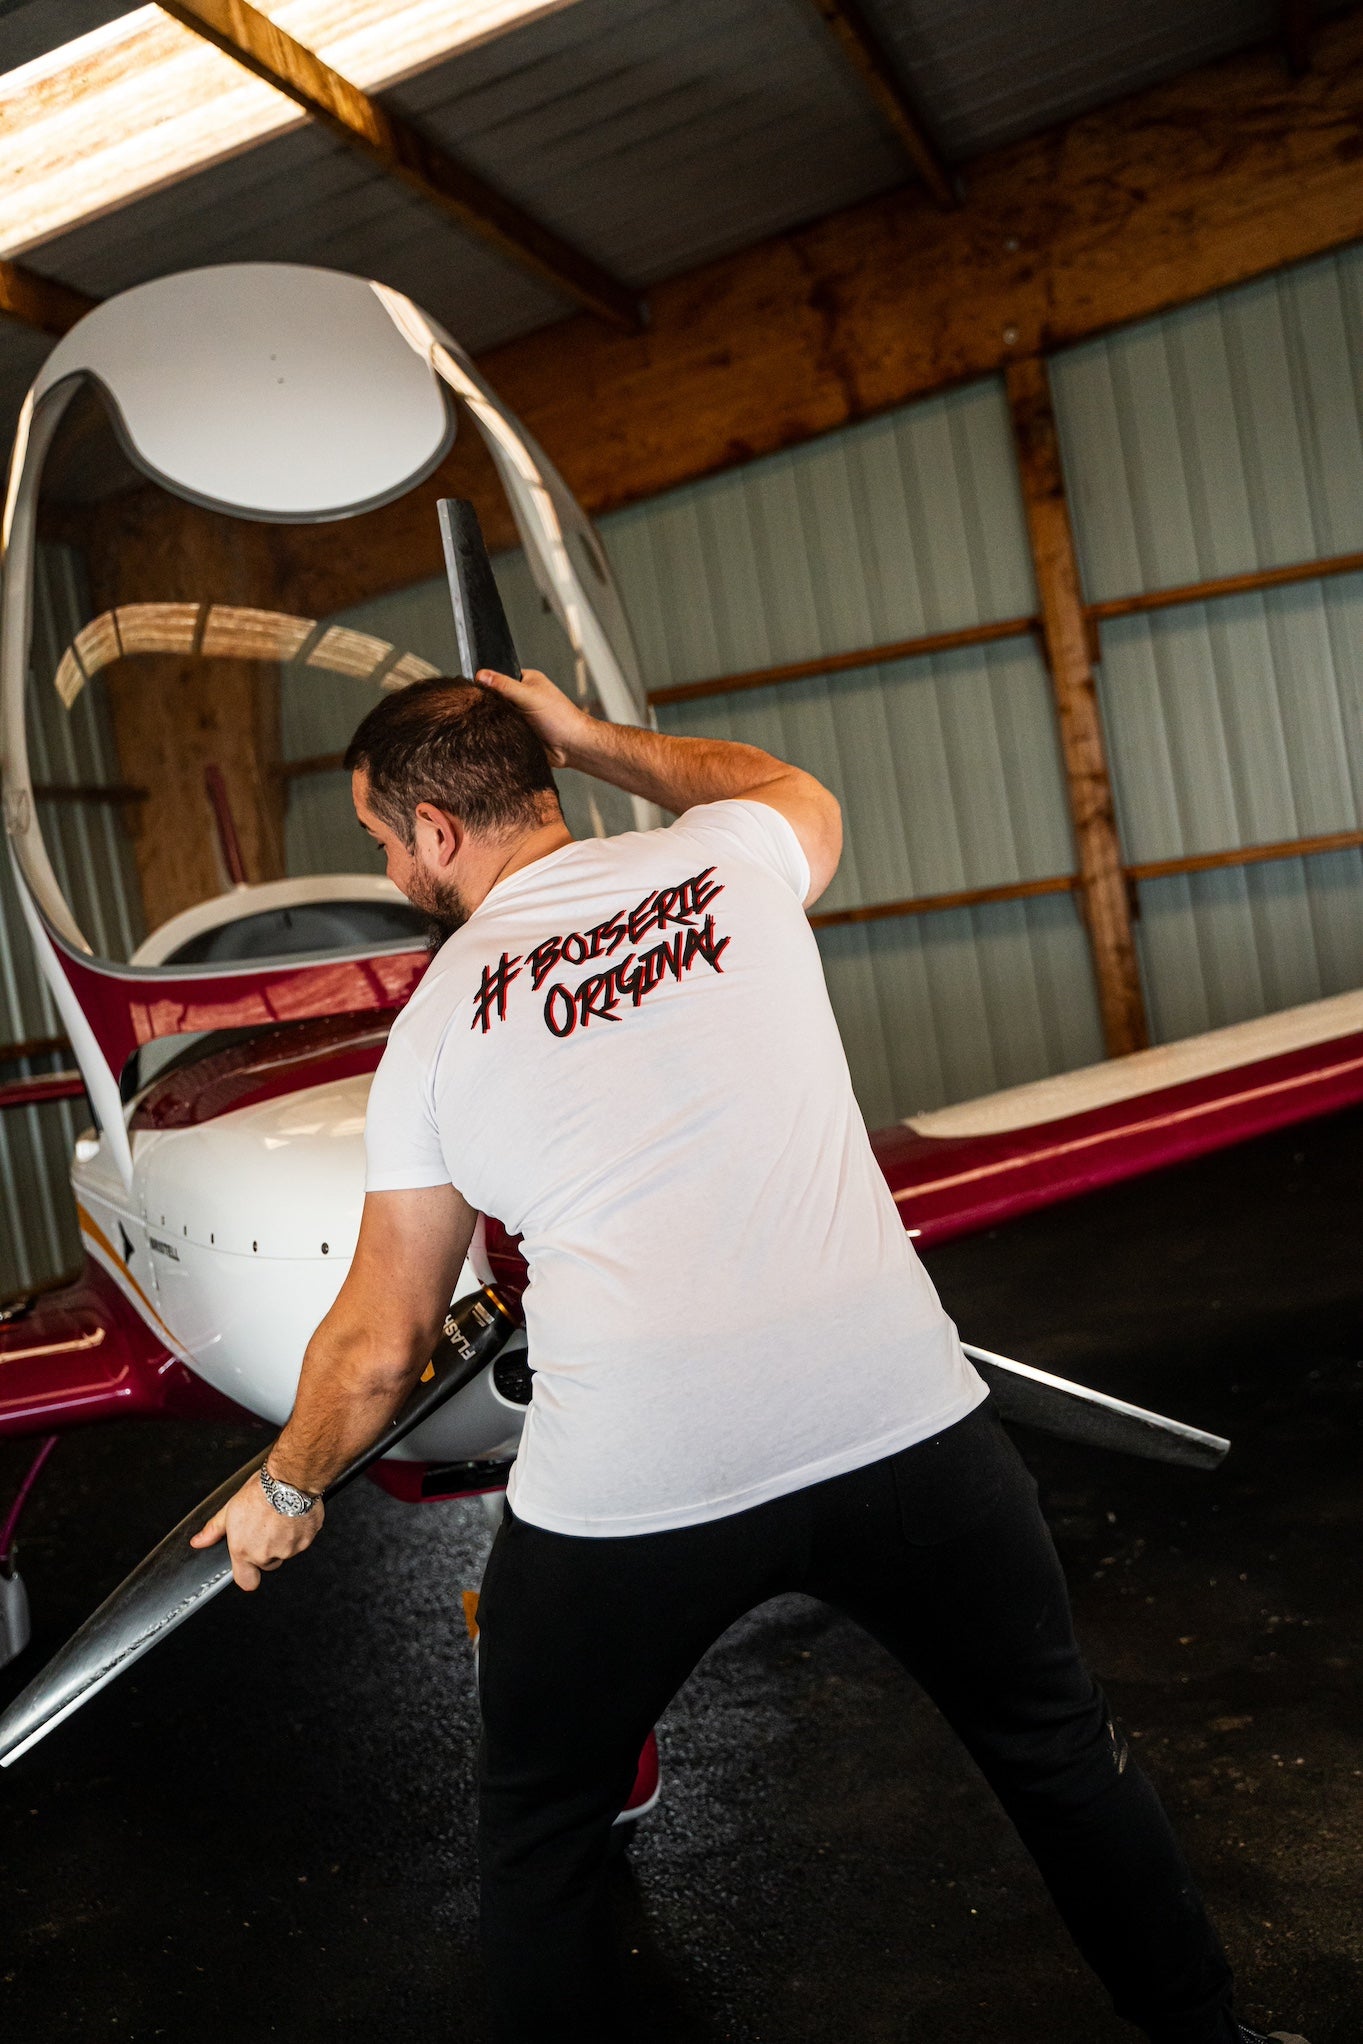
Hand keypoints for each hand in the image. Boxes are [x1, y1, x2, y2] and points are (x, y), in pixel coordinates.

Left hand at [190, 1469, 324, 1590]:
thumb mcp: (230, 1509)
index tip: (249, 1564)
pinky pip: (304, 1539)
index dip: (248, 1574)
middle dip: (268, 1550)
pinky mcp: (308, 1539)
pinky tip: (294, 1513)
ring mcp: (289, 1549)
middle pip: (269, 1563)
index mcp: (244, 1550)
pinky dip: (300, 1530)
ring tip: (281, 1516)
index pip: (246, 1581)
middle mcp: (267, 1554)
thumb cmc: (260, 1491)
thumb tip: (198, 1542)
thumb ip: (214, 1530)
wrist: (289, 1479)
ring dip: (285, 1539)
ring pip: (287, 1551)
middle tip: (267, 1527)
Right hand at [477, 667, 587, 767]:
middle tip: (489, 711)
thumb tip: (482, 675)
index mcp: (527, 682)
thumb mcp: (529, 696)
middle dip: (492, 706)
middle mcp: (523, 698)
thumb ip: (505, 685)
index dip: (488, 684)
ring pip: (497, 717)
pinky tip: (499, 736)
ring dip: (496, 722)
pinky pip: (502, 733)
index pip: (499, 678)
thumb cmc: (561, 718)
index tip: (478, 691)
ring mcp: (520, 717)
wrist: (572, 747)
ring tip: (497, 724)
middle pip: (496, 699)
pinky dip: (500, 735)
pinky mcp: (519, 734)